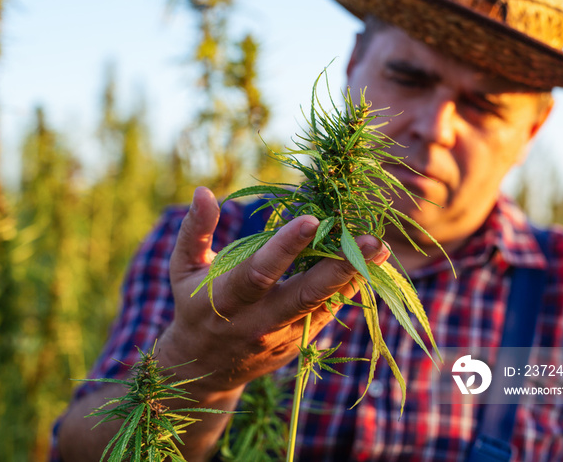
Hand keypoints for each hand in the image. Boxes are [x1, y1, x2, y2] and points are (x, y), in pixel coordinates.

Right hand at [161, 186, 388, 391]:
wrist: (204, 369)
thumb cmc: (193, 307)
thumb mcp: (183, 269)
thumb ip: (194, 231)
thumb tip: (204, 191)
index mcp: (223, 301)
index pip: (257, 273)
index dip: (284, 248)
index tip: (313, 220)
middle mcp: (256, 322)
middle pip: (303, 296)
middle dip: (339, 267)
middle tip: (371, 240)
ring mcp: (281, 337)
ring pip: (323, 306)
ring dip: (353, 277)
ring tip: (379, 250)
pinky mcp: (298, 344)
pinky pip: (327, 314)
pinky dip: (347, 289)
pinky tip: (366, 265)